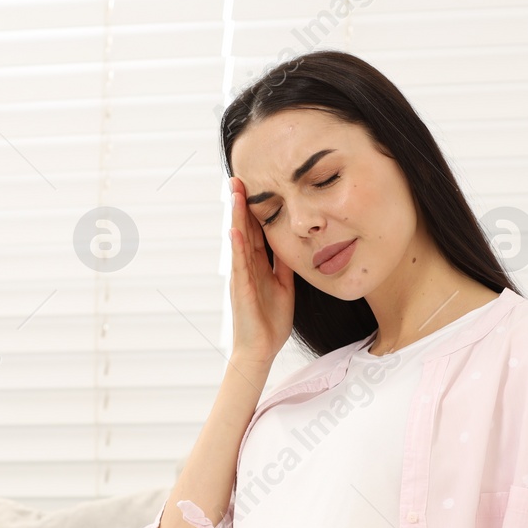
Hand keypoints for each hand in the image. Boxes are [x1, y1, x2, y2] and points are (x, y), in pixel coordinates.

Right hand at [227, 175, 293, 364]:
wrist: (262, 349)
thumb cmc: (270, 320)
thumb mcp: (285, 286)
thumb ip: (284, 265)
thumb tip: (293, 244)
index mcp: (257, 265)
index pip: (255, 230)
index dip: (255, 208)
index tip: (253, 185)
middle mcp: (246, 267)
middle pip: (244, 229)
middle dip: (241, 204)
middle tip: (237, 178)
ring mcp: (242, 277)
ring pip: (239, 241)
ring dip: (236, 217)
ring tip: (235, 194)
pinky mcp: (241, 290)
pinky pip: (239, 265)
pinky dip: (237, 248)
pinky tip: (235, 231)